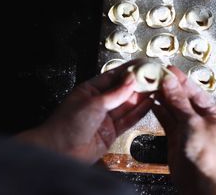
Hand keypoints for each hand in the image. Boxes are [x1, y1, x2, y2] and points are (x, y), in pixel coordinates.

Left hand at [16, 60, 152, 163]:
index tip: (143, 64)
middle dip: (139, 84)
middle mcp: (99, 103)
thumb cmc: (66, 125)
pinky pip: (129, 119)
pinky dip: (140, 112)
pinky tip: (149, 104)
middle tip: (154, 76)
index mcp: (90, 90)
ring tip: (156, 88)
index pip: (114, 76)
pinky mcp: (112, 132)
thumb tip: (131, 79)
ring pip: (128, 105)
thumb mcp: (94, 103)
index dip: (129, 70)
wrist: (59, 152)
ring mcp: (106, 118)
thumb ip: (116, 93)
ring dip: (142, 97)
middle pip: (123, 90)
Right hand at [152, 66, 215, 194]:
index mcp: (211, 112)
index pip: (194, 90)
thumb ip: (179, 102)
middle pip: (182, 97)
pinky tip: (152, 101)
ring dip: (162, 97)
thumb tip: (171, 83)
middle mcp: (199, 117)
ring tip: (151, 85)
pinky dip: (159, 110)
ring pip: (173, 107)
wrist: (198, 181)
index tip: (168, 70)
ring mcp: (187, 126)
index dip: (180, 79)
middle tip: (156, 75)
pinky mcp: (176, 135)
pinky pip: (166, 118)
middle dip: (170, 87)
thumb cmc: (206, 156)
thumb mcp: (192, 123)